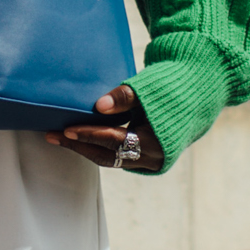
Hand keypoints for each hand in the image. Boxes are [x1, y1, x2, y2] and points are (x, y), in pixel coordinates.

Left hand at [47, 81, 163, 173]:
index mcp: (156, 140)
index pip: (115, 139)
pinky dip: (99, 149)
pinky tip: (81, 140)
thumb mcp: (149, 89)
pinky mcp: (145, 159)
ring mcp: (149, 161)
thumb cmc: (172, 88)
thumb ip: (125, 97)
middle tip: (53, 136)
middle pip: (107, 156)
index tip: (67, 129)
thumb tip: (98, 106)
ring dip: (86, 149)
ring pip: (110, 160)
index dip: (90, 134)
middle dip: (79, 146)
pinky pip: (117, 158)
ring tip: (62, 138)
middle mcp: (153, 157)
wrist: (196, 96)